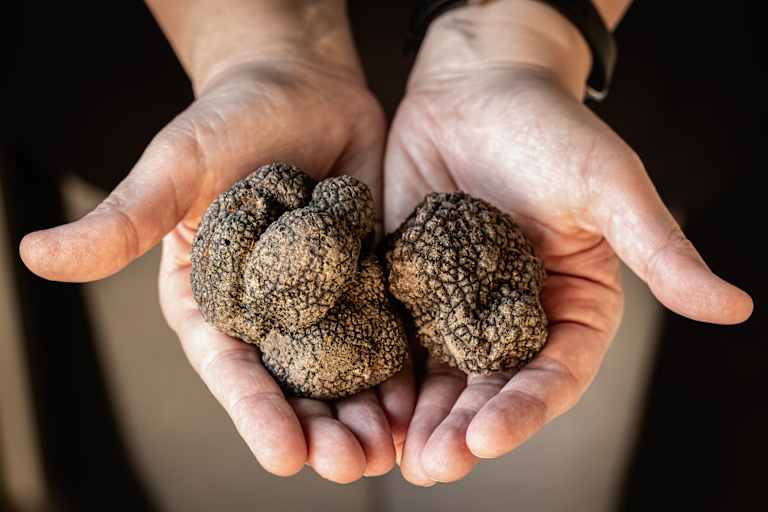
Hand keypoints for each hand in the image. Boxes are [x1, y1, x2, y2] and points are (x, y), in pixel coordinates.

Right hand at [20, 1, 413, 483]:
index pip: (229, 368)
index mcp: (212, 301)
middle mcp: (269, 313)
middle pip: (293, 384)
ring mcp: (324, 300)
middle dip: (321, 428)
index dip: (254, 412)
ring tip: (391, 449)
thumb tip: (36, 254)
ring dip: (366, 413)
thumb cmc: (227, 123)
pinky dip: (401, 367)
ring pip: (344, 371)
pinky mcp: (369, 280)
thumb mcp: (175, 170)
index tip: (285, 455)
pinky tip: (419, 399)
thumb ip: (124, 221)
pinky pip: (385, 331)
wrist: (300, 91)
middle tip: (351, 464)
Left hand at [384, 0, 752, 484]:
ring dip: (421, 417)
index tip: (490, 435)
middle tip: (434, 465)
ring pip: (441, 374)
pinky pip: (396, 336)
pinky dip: (383, 372)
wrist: (475, 89)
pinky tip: (366, 403)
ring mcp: (456, 306)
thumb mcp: (609, 187)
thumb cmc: (550, 130)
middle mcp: (513, 317)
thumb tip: (735, 308)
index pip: (555, 371)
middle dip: (464, 428)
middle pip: (492, 386)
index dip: (526, 408)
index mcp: (570, 305)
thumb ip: (658, 250)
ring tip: (397, 455)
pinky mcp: (410, 286)